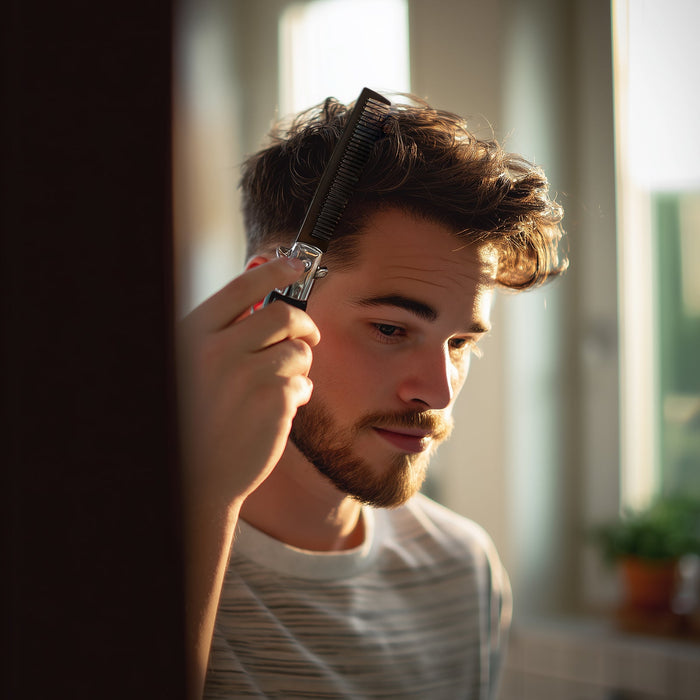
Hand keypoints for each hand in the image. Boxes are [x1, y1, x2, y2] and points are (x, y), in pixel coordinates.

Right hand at [178, 257, 319, 508]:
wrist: (198, 477)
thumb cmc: (199, 417)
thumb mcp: (196, 365)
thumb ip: (227, 329)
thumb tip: (265, 285)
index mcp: (194, 334)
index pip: (241, 287)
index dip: (275, 269)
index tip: (297, 263)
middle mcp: (217, 349)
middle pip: (283, 314)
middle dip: (304, 324)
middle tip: (309, 337)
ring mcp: (246, 375)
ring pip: (299, 350)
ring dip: (300, 365)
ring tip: (282, 386)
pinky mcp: (273, 400)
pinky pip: (304, 380)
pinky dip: (300, 392)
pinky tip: (281, 409)